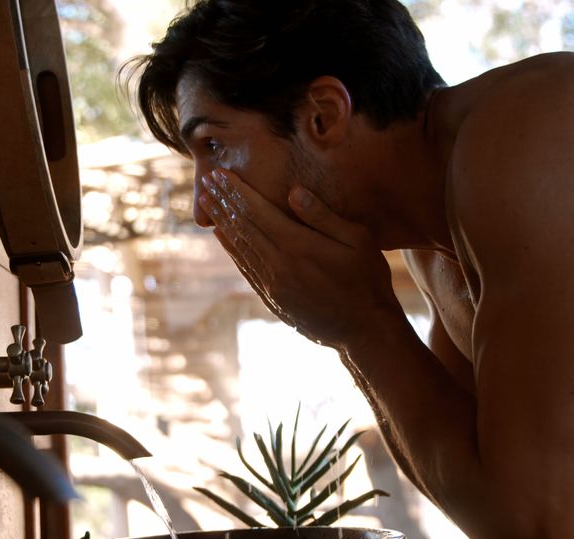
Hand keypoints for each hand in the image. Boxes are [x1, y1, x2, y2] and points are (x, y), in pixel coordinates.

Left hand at [197, 168, 402, 349]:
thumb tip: (293, 192)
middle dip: (223, 200)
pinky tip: (222, 236)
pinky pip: (245, 268)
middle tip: (205, 181)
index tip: (219, 173)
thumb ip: (323, 216)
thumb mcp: (357, 240)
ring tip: (206, 203)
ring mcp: (273, 284)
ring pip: (240, 246)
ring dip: (222, 221)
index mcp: (298, 245)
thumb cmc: (367, 279)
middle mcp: (278, 264)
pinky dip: (231, 249)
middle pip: (243, 225)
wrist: (365, 330)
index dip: (236, 190)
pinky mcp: (273, 298)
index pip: (257, 210)